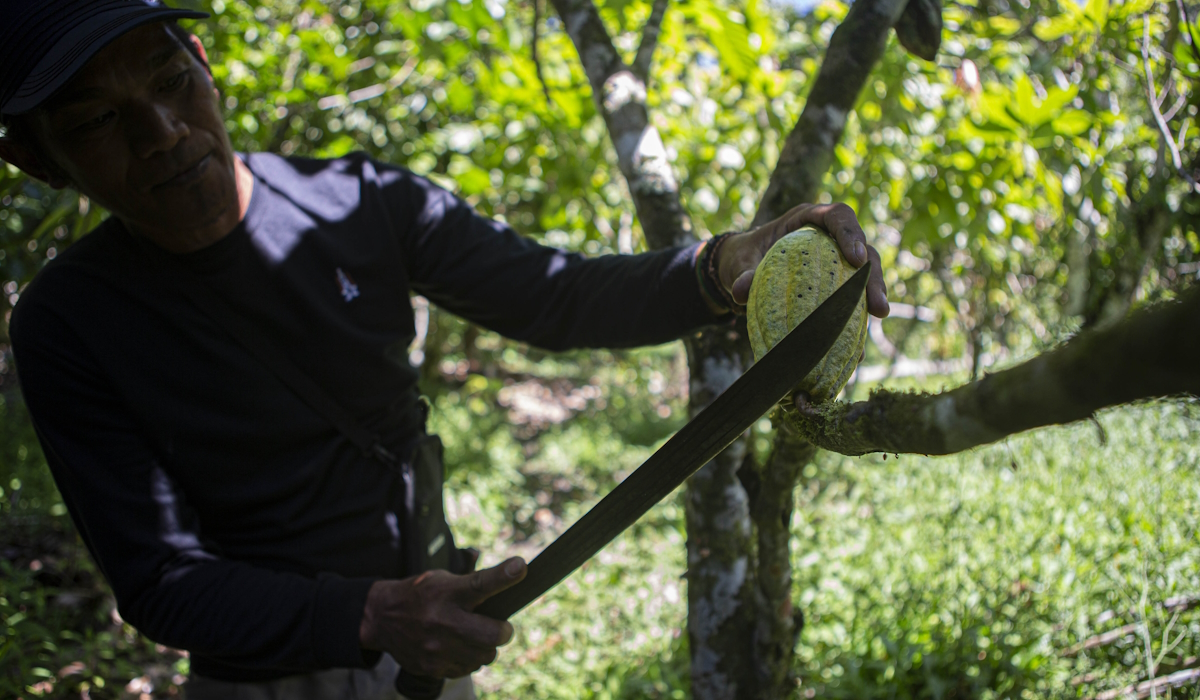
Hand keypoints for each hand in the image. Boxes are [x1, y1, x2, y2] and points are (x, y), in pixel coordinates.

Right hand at [359, 557, 526, 677]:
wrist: (382, 618)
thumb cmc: (420, 594)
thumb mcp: (442, 579)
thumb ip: (473, 583)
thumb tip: (512, 577)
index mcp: (448, 592)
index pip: (481, 583)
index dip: (504, 576)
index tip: (520, 567)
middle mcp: (443, 620)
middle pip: (494, 634)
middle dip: (503, 631)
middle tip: (499, 627)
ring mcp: (437, 647)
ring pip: (485, 655)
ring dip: (486, 647)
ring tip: (472, 636)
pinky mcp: (433, 667)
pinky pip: (468, 668)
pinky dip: (469, 659)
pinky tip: (457, 648)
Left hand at [716, 203, 889, 317]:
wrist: (740, 272)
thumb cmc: (743, 257)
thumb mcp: (739, 261)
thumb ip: (742, 272)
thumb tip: (742, 290)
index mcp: (808, 219)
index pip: (838, 216)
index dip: (851, 234)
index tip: (857, 259)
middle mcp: (828, 237)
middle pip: (862, 249)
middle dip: (872, 275)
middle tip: (878, 304)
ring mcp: (836, 261)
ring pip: (864, 274)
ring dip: (873, 295)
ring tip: (879, 316)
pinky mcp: (836, 284)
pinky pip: (852, 299)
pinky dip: (856, 319)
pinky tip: (859, 345)